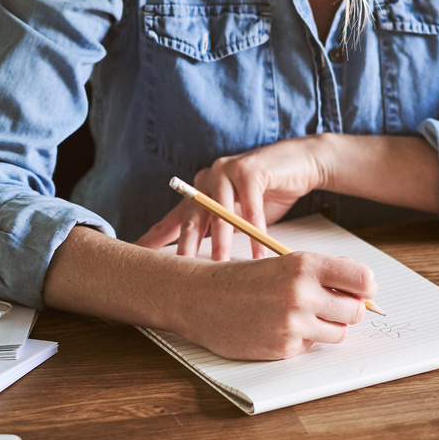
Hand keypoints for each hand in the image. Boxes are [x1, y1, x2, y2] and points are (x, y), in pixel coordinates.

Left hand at [138, 136, 330, 261]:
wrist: (301, 163)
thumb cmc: (267, 192)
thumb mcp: (237, 216)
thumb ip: (217, 232)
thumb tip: (202, 266)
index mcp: (198, 192)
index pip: (173, 221)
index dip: (155, 240)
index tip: (137, 259)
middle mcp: (206, 179)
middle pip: (193, 220)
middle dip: (187, 250)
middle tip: (183, 276)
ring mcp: (226, 171)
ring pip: (220, 214)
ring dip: (223, 243)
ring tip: (224, 268)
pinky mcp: (249, 169)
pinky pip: (250, 207)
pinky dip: (256, 232)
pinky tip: (260, 251)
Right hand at [168, 251, 375, 359]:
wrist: (200, 298)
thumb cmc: (244, 279)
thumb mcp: (284, 263)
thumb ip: (323, 272)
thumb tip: (364, 284)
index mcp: (304, 265)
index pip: (363, 279)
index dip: (366, 287)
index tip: (361, 290)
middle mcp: (301, 294)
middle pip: (356, 311)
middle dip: (348, 310)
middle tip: (330, 305)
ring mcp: (292, 324)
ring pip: (339, 333)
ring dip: (328, 328)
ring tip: (304, 316)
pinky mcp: (283, 348)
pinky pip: (312, 347)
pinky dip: (304, 340)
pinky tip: (281, 327)